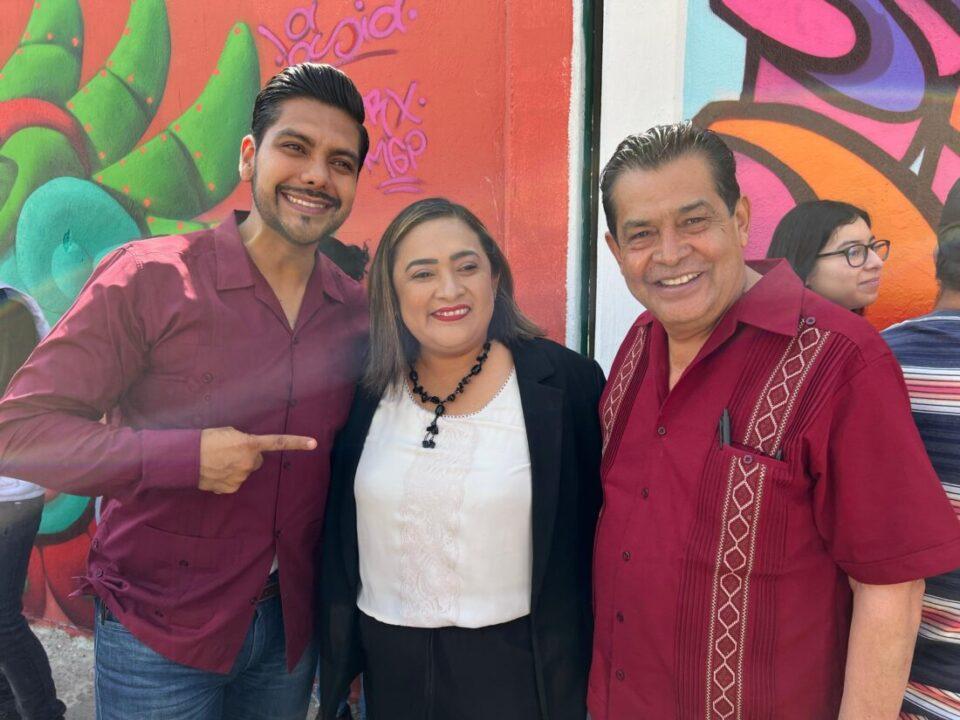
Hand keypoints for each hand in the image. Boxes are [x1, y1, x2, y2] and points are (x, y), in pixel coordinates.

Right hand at [198, 427, 316, 493]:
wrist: (185, 458)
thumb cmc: (206, 440)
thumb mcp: (228, 432)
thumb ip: (243, 439)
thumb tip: (248, 449)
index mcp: (250, 444)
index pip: (278, 442)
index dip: (297, 442)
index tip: (314, 443)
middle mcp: (249, 462)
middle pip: (256, 461)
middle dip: (247, 457)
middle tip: (229, 453)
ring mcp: (241, 477)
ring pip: (244, 472)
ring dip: (235, 468)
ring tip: (218, 462)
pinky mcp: (231, 489)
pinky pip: (234, 482)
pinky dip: (226, 479)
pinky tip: (215, 472)